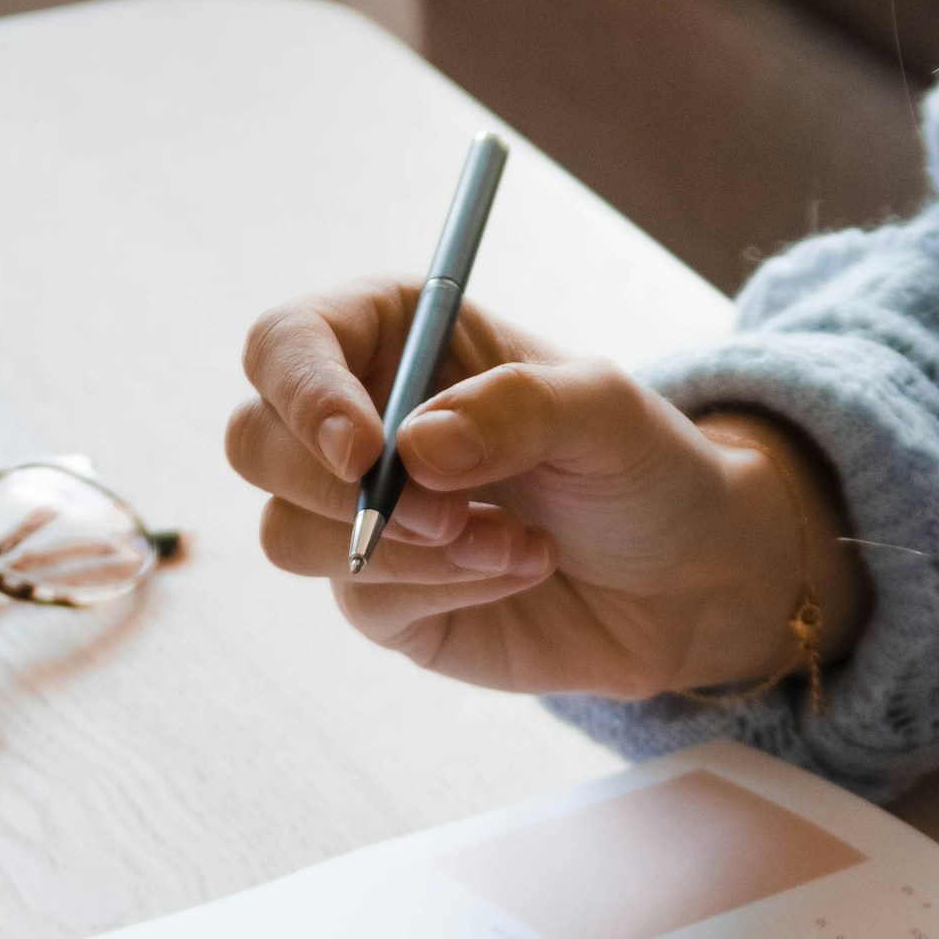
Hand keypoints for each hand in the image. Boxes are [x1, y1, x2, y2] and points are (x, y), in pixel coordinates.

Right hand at [227, 279, 869, 697]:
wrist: (684, 578)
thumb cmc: (640, 466)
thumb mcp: (605, 409)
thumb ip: (517, 407)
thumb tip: (413, 450)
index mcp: (392, 338)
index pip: (286, 346)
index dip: (303, 394)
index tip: (364, 451)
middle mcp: (357, 422)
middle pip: (254, 444)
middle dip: (339, 489)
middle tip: (446, 515)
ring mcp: (357, 516)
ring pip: (290, 535)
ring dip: (406, 549)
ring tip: (515, 543)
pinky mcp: (380, 598)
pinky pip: (360, 600)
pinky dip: (444, 590)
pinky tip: (516, 571)